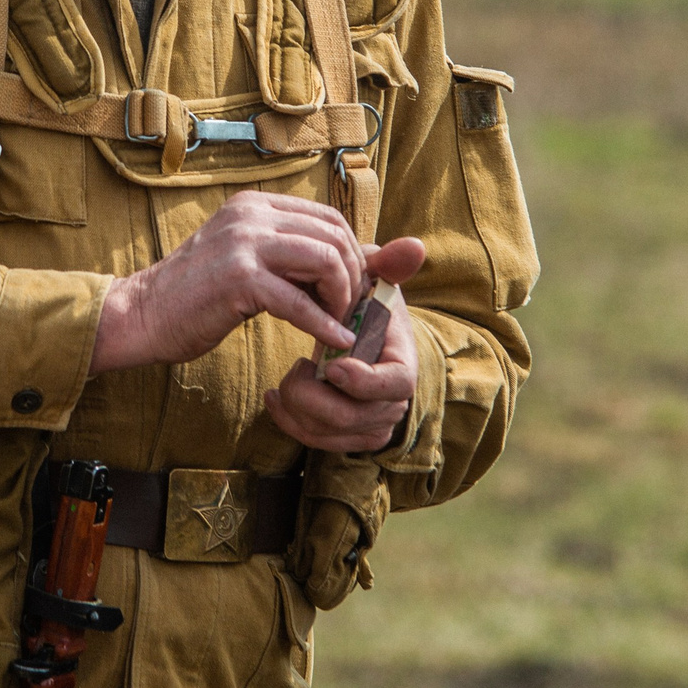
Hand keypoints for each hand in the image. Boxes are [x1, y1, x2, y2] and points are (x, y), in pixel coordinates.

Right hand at [92, 193, 369, 372]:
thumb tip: (371, 258)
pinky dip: (324, 325)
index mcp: (256, 204)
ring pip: (326, 261)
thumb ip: (302, 257)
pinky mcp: (238, 279)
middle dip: (353, 277)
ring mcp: (243, 242)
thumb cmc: (200, 296)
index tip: (352, 291)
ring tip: (338, 324)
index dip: (353, 255)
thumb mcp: (253, 262)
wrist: (142, 315)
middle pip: (335, 236)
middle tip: (349, 312)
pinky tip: (335, 342)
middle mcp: (251, 214)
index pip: (330, 218)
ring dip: (343, 298)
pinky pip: (300, 302)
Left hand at [265, 239, 428, 452]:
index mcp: (402, 365)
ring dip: (298, 407)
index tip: (331, 366)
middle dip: (316, 396)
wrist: (355, 342)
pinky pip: (315, 441)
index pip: (396, 385)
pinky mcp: (345, 438)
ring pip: (329, 434)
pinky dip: (289, 421)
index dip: (363, 380)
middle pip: (354, 417)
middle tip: (296, 366)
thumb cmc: (364, 308)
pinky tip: (274, 397)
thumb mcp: (372, 283)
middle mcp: (391, 403)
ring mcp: (369, 424)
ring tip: (285, 378)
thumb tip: (413, 246)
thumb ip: (388, 264)